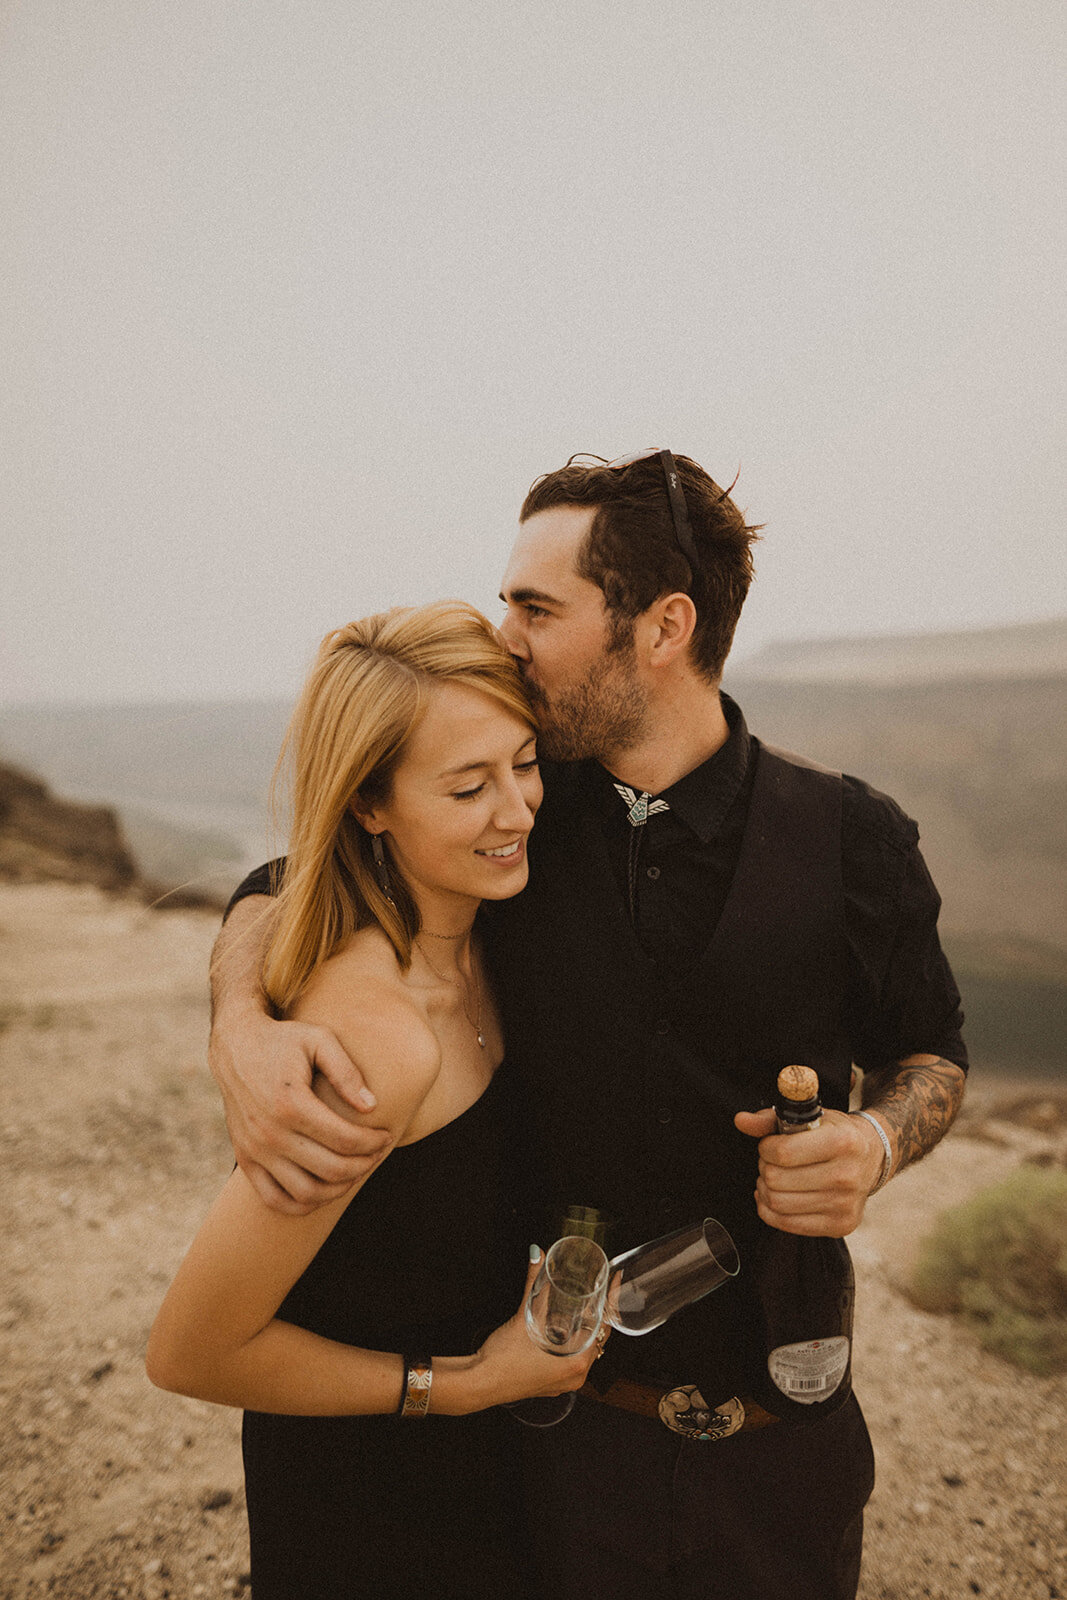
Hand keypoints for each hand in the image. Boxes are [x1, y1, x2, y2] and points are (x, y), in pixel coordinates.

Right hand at [209, 1007, 391, 1215]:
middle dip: (363, 1165)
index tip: (386, 1136)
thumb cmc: (284, 1040)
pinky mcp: (244, 1159)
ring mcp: (255, 1150)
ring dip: (338, 1188)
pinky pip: (275, 1199)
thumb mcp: (319, 1040)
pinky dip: (303, 1203)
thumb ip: (347, 1072)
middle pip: (331, 1169)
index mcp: (290, 1103)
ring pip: (306, 1193)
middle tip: (377, 1153)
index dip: (373, 1143)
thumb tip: (371, 1107)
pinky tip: (324, 1188)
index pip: (345, 1139)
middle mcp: (269, 1132)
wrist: (235, 1047)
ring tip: (355, 1170)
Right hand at [466, 1254, 606, 1410]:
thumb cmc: (503, 1359)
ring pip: (584, 1349)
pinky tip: (563, 1328)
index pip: (605, 1327)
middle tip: (599, 1287)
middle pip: (597, 1338)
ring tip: (583, 1304)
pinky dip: (570, 1342)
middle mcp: (575, 1376)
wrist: (480, 1383)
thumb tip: (537, 1255)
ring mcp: (564, 1382)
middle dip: (598, 1312)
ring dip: (583, 1328)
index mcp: (577, 1363)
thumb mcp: (523, 1317)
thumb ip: (533, 1283)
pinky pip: (569, 1359)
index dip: (612, 1301)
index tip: (616, 1281)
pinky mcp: (551, 1383)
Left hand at [734, 1107, 885, 1237]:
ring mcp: (845, 1204)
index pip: (783, 1153)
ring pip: (777, 1203)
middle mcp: (847, 1175)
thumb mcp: (810, 1118)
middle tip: (772, 1162)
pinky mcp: (840, 1226)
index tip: (770, 1145)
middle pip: (776, 1180)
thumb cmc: (835, 1133)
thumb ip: (771, 1118)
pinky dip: (769, 1210)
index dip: (765, 1148)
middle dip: (765, 1167)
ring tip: (773, 1177)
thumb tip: (741, 1120)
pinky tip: (774, 1196)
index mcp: (842, 1142)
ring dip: (765, 1188)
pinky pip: (786, 1224)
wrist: (872, 1157)